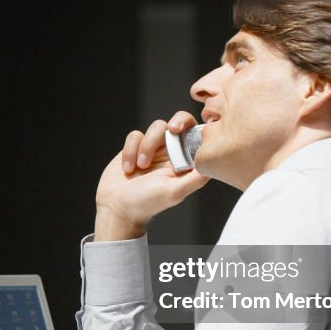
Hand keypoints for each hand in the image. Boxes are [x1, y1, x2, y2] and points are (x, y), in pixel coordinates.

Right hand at [94, 111, 208, 240]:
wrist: (117, 207)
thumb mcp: (174, 192)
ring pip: (156, 127)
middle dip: (175, 122)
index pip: (195, 135)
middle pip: (178, 122)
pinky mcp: (135, 147)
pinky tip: (128, 168)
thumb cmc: (147, 203)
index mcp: (184, 161)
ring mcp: (153, 148)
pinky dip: (130, 151)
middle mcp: (171, 152)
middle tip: (171, 129)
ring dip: (147, 145)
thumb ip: (195, 179)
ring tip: (141, 166)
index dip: (193, 127)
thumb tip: (212, 165)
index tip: (183, 131)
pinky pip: (135, 136)